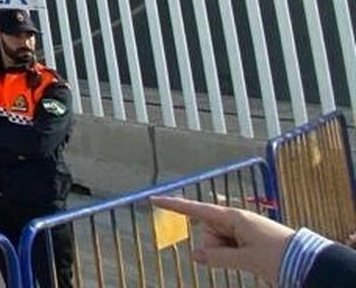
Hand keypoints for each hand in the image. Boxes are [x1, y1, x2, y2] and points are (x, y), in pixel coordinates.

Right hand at [150, 196, 293, 281]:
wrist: (307, 262)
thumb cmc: (278, 255)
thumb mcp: (246, 259)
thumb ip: (217, 257)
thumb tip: (195, 255)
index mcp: (234, 217)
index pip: (196, 210)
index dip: (174, 205)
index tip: (153, 198)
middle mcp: (236, 220)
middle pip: (208, 232)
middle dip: (215, 245)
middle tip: (240, 255)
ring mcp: (242, 230)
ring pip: (217, 243)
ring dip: (227, 253)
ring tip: (251, 259)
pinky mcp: (248, 241)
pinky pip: (229, 248)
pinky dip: (233, 256)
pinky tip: (250, 260)